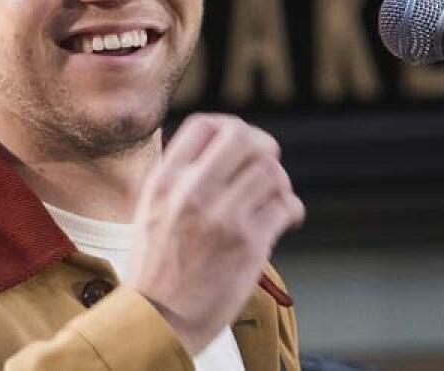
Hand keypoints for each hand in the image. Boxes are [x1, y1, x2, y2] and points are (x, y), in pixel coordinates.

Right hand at [127, 114, 304, 353]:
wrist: (159, 318)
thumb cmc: (156, 268)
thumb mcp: (151, 210)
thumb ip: (177, 178)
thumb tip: (212, 149)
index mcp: (166, 181)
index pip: (204, 125)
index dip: (230, 127)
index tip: (241, 143)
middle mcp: (192, 192)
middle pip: (243, 138)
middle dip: (264, 146)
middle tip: (269, 162)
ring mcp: (222, 217)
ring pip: (269, 172)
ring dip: (280, 182)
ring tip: (276, 197)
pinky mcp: (248, 244)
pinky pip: (285, 206)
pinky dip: (292, 209)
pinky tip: (286, 219)